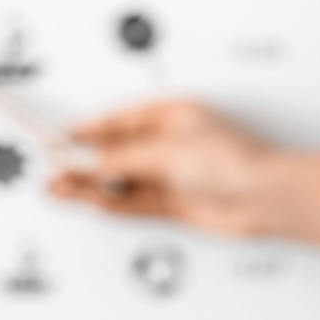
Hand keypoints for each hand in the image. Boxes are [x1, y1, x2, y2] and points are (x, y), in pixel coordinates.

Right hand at [47, 100, 319, 249]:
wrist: (266, 198)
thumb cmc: (235, 160)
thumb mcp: (165, 150)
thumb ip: (121, 158)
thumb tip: (88, 161)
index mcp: (170, 116)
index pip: (116, 121)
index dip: (85, 132)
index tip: (58, 140)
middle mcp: (170, 144)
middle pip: (115, 153)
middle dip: (84, 164)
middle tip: (54, 171)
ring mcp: (172, 175)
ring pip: (120, 181)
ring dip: (91, 186)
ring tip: (62, 190)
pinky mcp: (175, 204)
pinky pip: (132, 203)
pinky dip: (109, 204)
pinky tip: (89, 203)